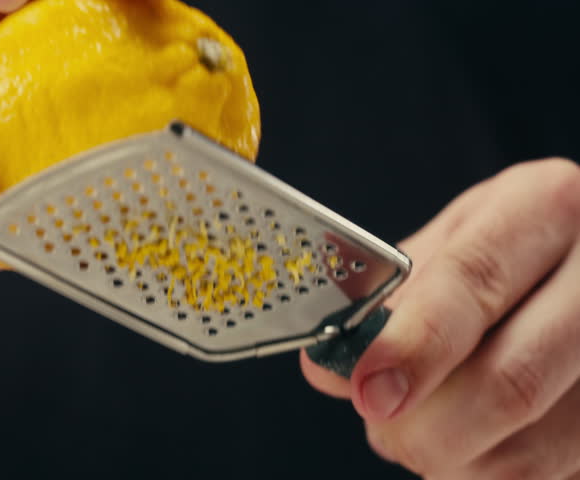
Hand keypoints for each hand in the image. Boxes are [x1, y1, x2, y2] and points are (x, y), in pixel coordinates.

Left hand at [301, 159, 579, 478]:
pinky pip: (541, 474)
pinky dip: (480, 471)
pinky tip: (464, 440)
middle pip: (509, 380)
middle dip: (421, 424)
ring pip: (527, 447)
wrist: (576, 261)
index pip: (475, 280)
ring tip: (416, 425)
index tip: (367, 389)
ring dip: (447, 457)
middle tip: (377, 419)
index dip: (414, 345)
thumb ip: (387, 301)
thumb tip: (331, 370)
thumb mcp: (447, 243)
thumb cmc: (503, 248)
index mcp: (545, 206)